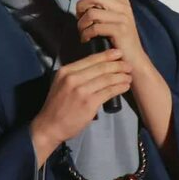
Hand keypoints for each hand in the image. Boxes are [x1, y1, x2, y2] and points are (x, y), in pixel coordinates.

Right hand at [29, 49, 131, 166]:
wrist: (50, 126)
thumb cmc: (57, 105)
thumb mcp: (61, 83)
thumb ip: (75, 74)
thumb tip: (96, 67)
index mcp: (66, 71)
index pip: (90, 59)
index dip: (107, 55)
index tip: (118, 53)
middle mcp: (73, 78)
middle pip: (101, 67)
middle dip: (117, 65)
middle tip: (128, 65)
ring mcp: (81, 91)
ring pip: (106, 79)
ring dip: (121, 76)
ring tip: (129, 76)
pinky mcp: (89, 103)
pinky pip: (108, 92)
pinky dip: (119, 88)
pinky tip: (125, 86)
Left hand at [74, 0, 148, 70]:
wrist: (134, 59)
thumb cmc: (121, 40)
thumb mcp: (116, 18)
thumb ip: (105, 7)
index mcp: (122, 1)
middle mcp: (123, 7)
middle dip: (81, 6)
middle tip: (79, 17)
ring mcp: (122, 19)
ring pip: (92, 12)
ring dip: (81, 23)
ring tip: (82, 30)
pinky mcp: (119, 31)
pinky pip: (95, 27)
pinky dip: (86, 34)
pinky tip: (86, 38)